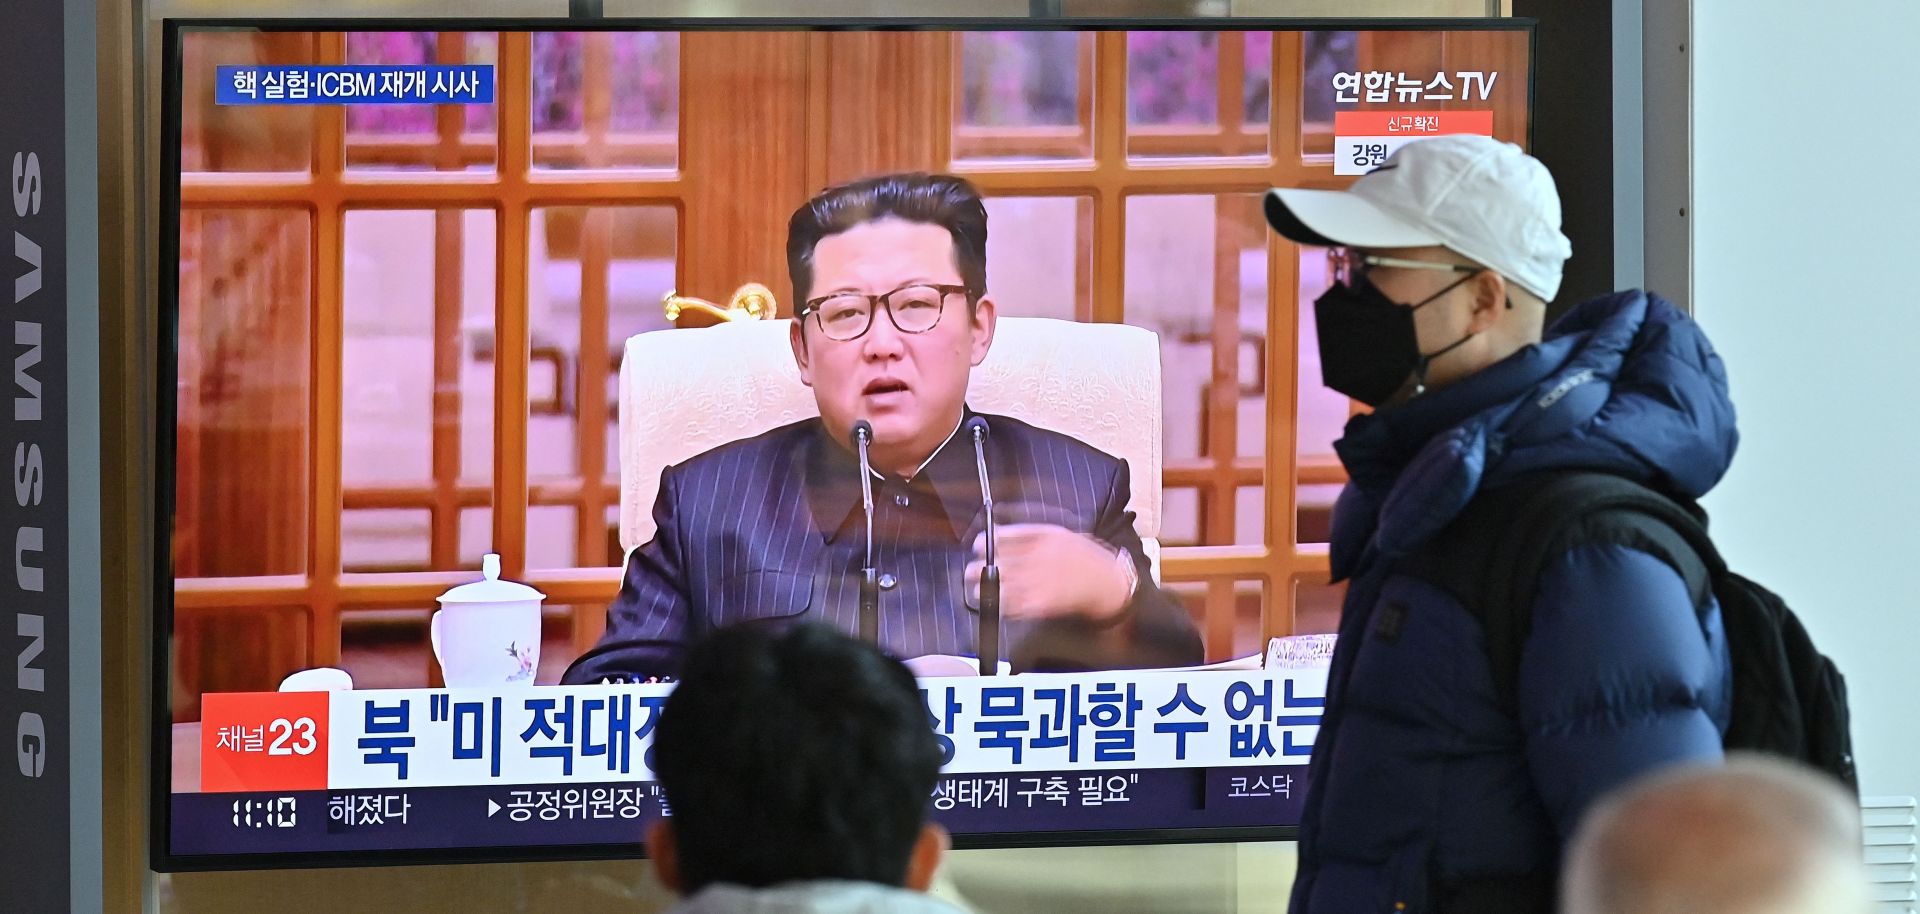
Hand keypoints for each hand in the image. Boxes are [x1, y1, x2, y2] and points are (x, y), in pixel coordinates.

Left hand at [967, 524, 1133, 623]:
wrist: (1109, 583)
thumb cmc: (1086, 557)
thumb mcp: (1061, 534)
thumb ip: (1032, 534)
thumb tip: (1001, 536)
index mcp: (1042, 538)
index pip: (1002, 538)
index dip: (985, 543)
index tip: (977, 546)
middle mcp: (1038, 558)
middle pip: (996, 563)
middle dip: (978, 568)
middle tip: (970, 571)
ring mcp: (1039, 582)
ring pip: (999, 587)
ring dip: (984, 590)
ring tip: (977, 590)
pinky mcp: (1042, 604)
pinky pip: (1013, 606)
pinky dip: (1002, 605)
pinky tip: (998, 603)